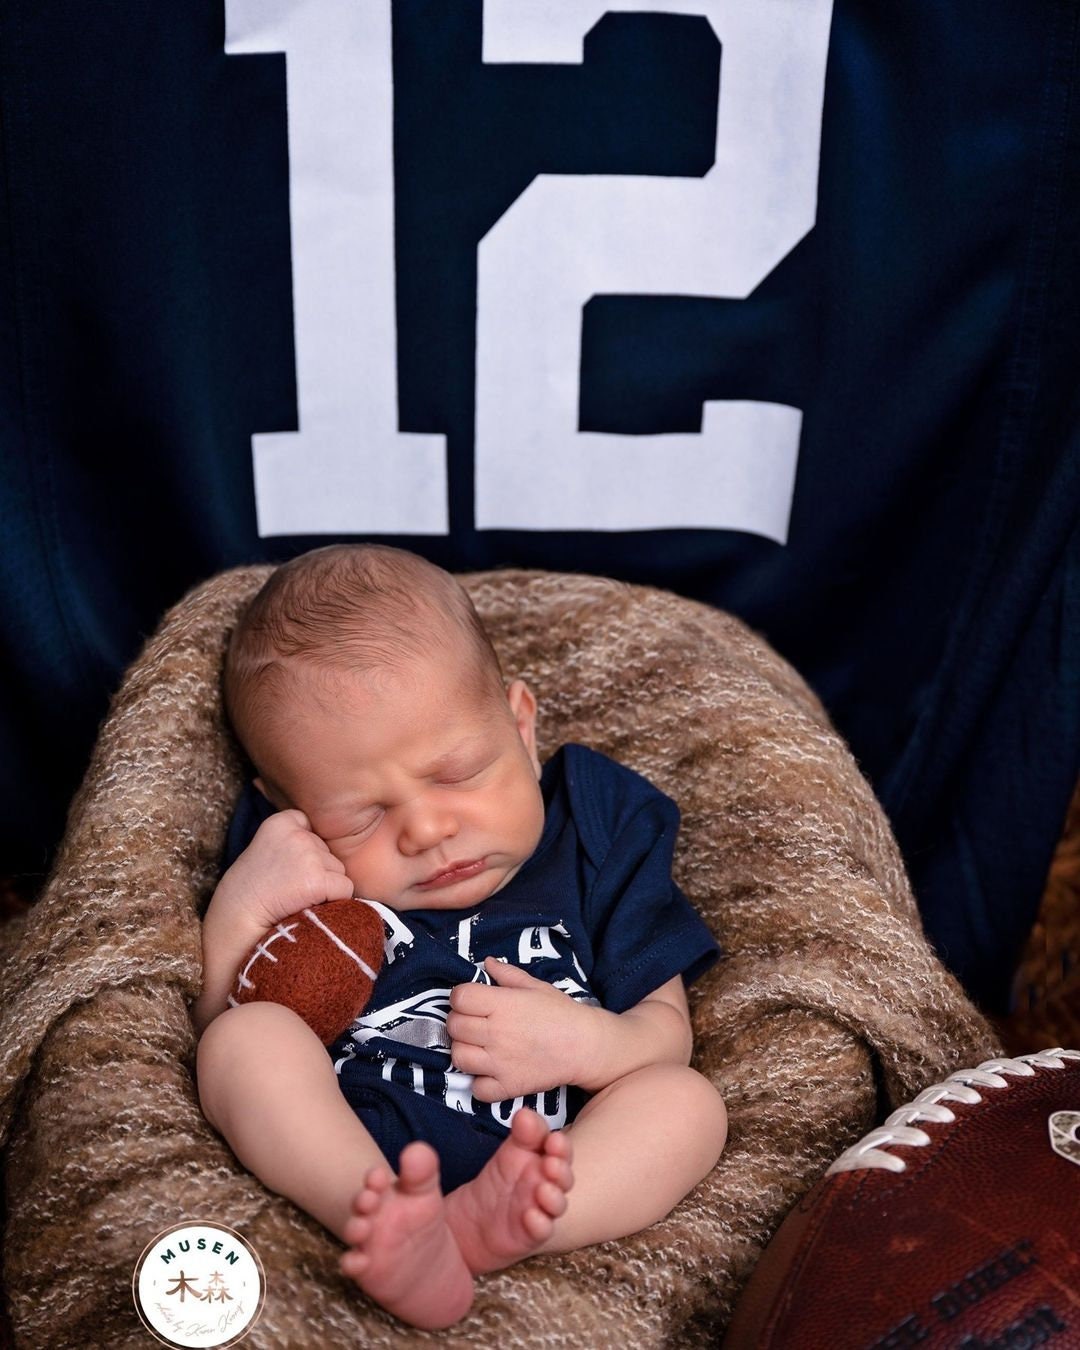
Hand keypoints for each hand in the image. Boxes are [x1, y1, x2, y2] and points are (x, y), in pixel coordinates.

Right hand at [212, 808, 355, 930]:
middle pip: (327, 852)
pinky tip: (306, 906)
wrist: (235, 924)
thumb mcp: (263, 852)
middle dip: (315, 871)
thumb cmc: (248, 894)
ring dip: (325, 887)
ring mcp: (309, 856)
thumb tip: (326, 850)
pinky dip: (333, 902)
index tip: (284, 868)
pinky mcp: (319, 880)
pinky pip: (345, 890)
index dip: (303, 852)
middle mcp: (297, 834)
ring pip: (338, 871)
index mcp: (279, 823)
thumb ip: (290, 844)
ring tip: (294, 898)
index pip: (309, 825)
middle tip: (286, 889)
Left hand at [446, 957, 602, 1101]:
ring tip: (478, 1046)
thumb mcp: (535, 986)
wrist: (585, 1045)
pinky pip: (477, 1089)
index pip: (459, 997)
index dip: (462, 997)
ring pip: (458, 1057)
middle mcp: (497, 1033)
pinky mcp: (507, 1086)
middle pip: (454, 1026)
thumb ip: (507, 974)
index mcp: (502, 1004)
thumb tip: (486, 963)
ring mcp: (500, 1063)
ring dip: (464, 1050)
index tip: (472, 1001)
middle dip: (460, 1022)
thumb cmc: (560, 1012)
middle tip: (475, 1023)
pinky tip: (489, 1071)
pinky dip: (479, 1082)